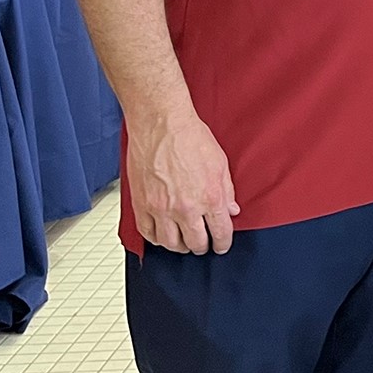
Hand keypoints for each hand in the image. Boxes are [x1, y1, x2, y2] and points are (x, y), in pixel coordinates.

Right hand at [128, 111, 239, 253]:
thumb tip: (231, 210)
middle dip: (202, 247)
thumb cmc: (190, 137)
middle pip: (196, 243)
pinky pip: (148, 233)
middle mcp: (186, 208)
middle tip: (204, 244)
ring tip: (184, 242)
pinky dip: (156, 239)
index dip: (222, 244)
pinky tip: (162, 236)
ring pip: (171, 244)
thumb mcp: (220, 163)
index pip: (220, 233)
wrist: (161, 125)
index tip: (221, 246)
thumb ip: (227, 191)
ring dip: (180, 246)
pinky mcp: (142, 205)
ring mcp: (161, 209)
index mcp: (210, 198)